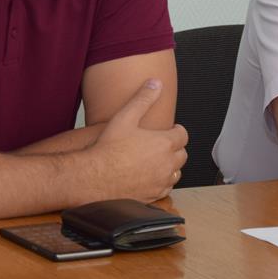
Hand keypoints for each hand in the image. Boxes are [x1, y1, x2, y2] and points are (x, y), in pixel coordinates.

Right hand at [92, 79, 187, 201]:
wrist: (94, 177)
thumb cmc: (108, 149)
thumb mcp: (125, 116)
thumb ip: (143, 98)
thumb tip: (155, 83)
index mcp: (164, 143)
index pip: (183, 135)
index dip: (176, 130)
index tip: (169, 130)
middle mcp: (167, 163)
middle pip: (182, 153)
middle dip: (175, 147)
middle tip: (161, 143)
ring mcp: (161, 181)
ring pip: (177, 172)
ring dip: (171, 165)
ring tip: (157, 159)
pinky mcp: (154, 195)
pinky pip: (167, 188)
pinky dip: (163, 182)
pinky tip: (152, 176)